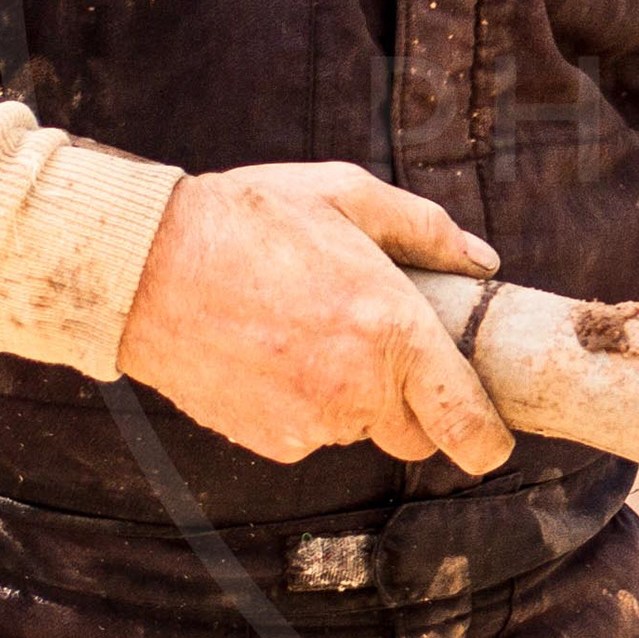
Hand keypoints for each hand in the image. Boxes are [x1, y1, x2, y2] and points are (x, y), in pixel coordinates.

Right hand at [118, 163, 511, 475]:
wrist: (145, 268)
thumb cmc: (249, 221)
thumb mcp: (345, 196)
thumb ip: (425, 230)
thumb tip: (481, 262)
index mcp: (391, 330)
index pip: (464, 420)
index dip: (488, 440)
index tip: (493, 441)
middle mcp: (357, 388)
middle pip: (417, 435)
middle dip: (414, 404)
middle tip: (381, 347)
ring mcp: (310, 422)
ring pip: (359, 429)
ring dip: (353, 397)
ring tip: (310, 331)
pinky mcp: (268, 441)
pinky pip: (310, 433)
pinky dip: (306, 405)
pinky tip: (273, 353)